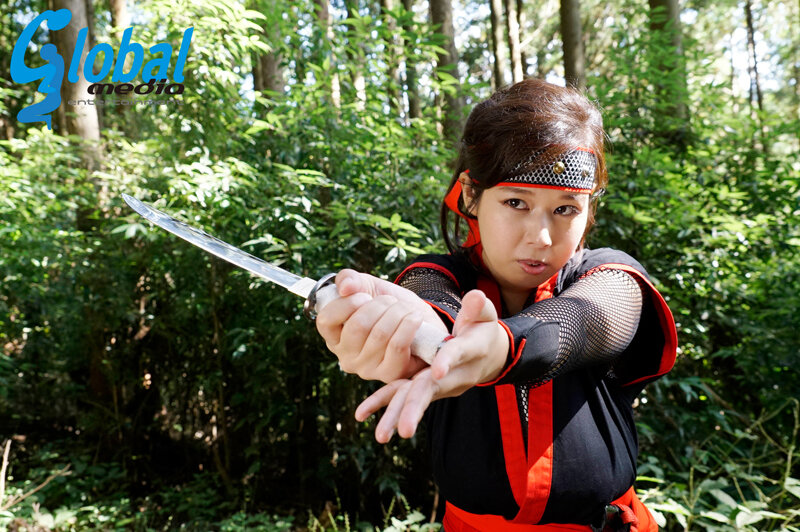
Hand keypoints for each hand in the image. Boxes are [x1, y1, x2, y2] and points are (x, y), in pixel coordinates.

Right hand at [315, 269, 447, 381]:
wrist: (420, 321)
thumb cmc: (388, 306)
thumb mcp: (367, 286)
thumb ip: (349, 279)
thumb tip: (346, 287)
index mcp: (334, 336)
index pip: (326, 321)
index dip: (346, 303)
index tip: (364, 296)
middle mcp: (346, 356)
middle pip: (358, 326)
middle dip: (380, 305)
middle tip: (390, 302)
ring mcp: (367, 369)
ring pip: (380, 334)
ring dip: (398, 313)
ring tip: (405, 309)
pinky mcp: (390, 374)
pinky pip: (397, 346)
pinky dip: (409, 325)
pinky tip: (414, 317)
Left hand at [354, 289, 508, 442]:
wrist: (488, 355)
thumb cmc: (484, 330)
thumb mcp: (485, 315)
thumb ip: (478, 307)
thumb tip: (474, 296)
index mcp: (471, 351)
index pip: (459, 354)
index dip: (447, 360)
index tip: (436, 371)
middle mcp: (454, 375)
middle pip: (432, 390)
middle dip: (416, 408)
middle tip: (404, 430)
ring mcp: (439, 384)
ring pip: (416, 399)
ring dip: (397, 415)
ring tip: (380, 436)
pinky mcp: (425, 386)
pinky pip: (402, 394)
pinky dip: (384, 402)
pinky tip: (361, 413)